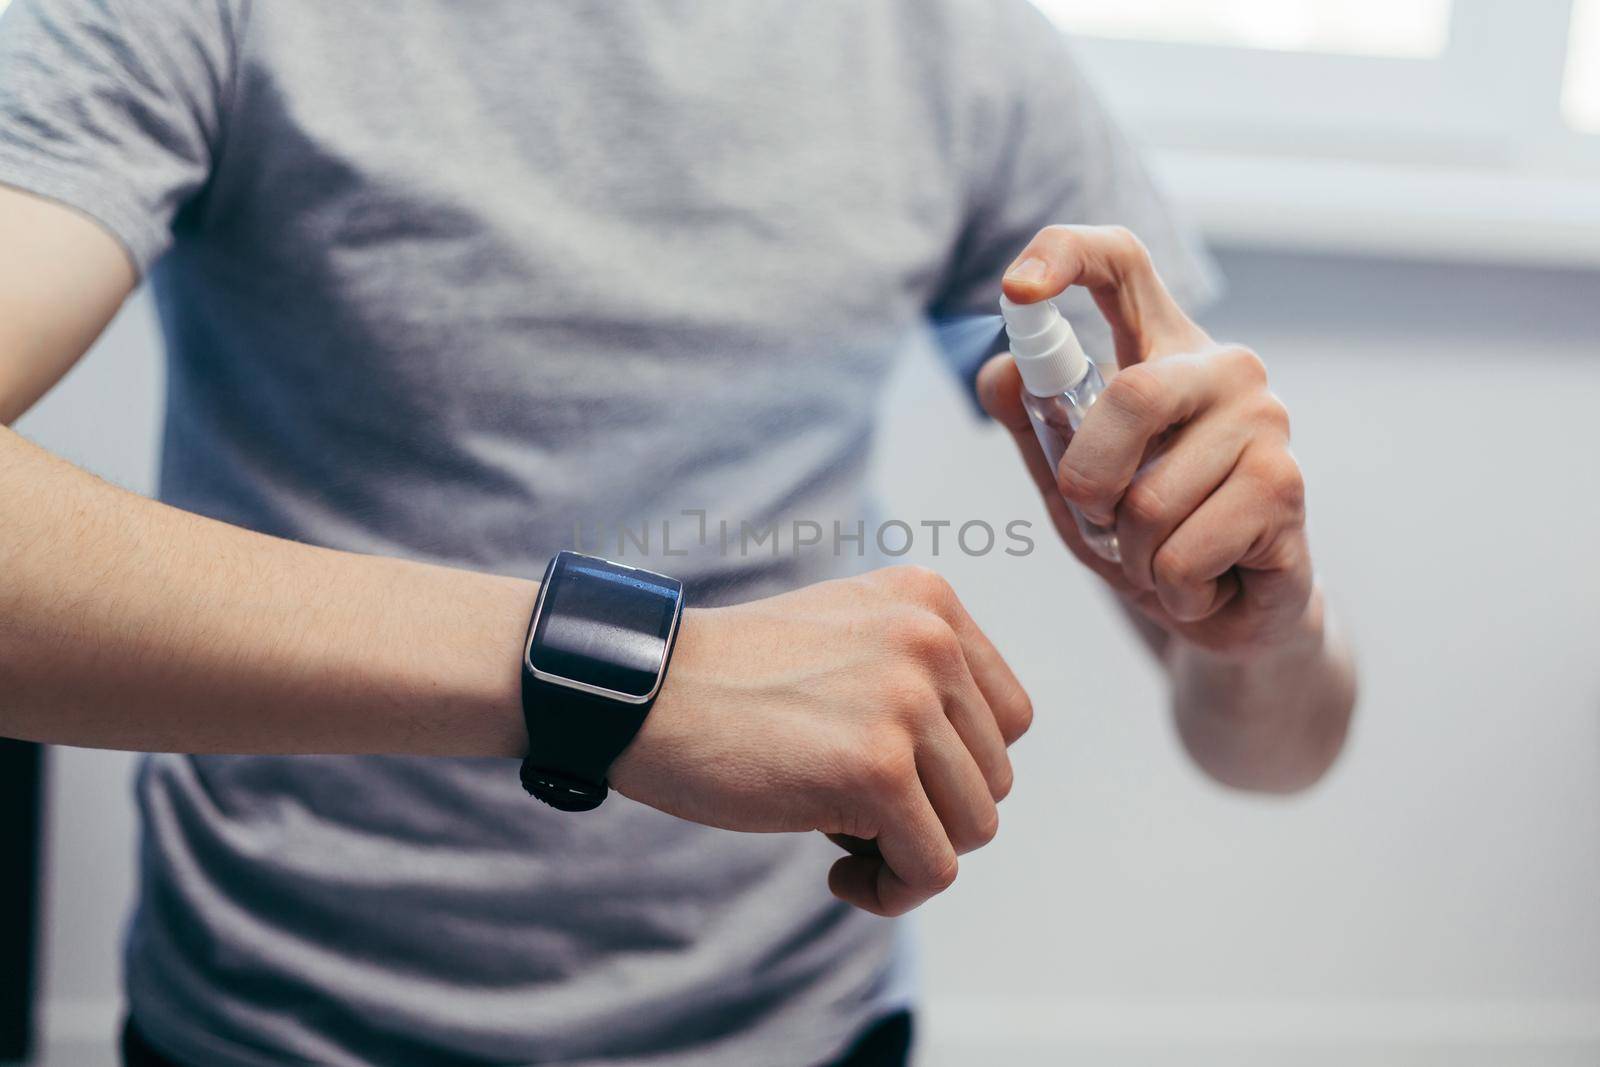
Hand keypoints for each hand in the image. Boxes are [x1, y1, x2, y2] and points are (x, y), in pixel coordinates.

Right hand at [608, 566, 1031, 916]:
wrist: (641, 693)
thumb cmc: (731, 680)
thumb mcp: (846, 638)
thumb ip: (917, 674)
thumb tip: (980, 771)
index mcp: (929, 601)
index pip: (1008, 717)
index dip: (956, 769)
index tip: (890, 781)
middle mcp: (932, 640)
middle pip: (994, 776)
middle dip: (930, 814)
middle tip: (852, 814)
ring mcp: (907, 703)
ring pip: (975, 826)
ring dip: (911, 854)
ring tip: (843, 841)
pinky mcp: (878, 770)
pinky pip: (932, 868)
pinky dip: (891, 890)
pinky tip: (836, 871)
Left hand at [978, 225, 1314, 656]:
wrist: (1232, 612)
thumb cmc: (1151, 532)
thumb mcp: (1073, 480)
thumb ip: (1035, 427)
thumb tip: (1000, 370)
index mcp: (1163, 348)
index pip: (1121, 263)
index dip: (1065, 254)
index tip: (1016, 288)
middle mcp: (1224, 368)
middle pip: (1133, 395)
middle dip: (1090, 481)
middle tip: (1099, 520)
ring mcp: (1266, 423)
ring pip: (1151, 501)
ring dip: (1134, 555)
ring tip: (1163, 558)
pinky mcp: (1286, 489)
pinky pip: (1182, 554)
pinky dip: (1171, 588)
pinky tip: (1201, 583)